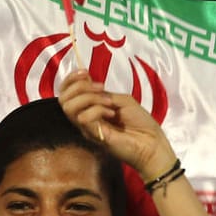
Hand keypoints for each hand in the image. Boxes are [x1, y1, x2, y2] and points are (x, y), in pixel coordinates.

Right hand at [56, 70, 174, 177]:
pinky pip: (84, 118)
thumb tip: (87, 84)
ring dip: (89, 98)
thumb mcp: (121, 100)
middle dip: (79, 87)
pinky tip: (112, 114)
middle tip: (100, 88)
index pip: (67, 93)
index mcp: (89, 109)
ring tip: (108, 102)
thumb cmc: (140, 122)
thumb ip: (102, 94)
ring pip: (69, 108)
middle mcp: (85, 119)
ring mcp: (87, 128)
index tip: (85, 72)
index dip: (71, 80)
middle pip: (63, 99)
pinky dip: (98, 110)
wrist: (151, 142)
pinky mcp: (93, 136)